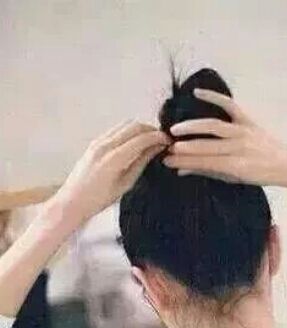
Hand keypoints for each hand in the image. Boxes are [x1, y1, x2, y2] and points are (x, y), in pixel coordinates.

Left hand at [54, 120, 169, 223]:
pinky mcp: (95, 143)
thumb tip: (156, 149)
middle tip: (162, 140)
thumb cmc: (99, 199)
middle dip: (151, 130)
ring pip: (125, 124)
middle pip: (134, 126)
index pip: (142, 138)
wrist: (73, 201)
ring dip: (140, 129)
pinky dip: (129, 132)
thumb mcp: (126, 183)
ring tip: (150, 141)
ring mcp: (98, 142)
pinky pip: (116, 130)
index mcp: (114, 158)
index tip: (168, 141)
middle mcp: (105, 145)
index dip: (158, 137)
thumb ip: (141, 163)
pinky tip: (135, 143)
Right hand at [163, 89, 286, 185]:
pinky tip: (197, 92)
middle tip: (166, 148)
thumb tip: (182, 171)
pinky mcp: (249, 120)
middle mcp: (240, 147)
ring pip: (215, 126)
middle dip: (184, 148)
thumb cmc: (260, 175)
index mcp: (237, 166)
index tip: (166, 160)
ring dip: (193, 127)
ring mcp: (245, 131)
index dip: (184, 162)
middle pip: (207, 147)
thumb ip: (209, 172)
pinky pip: (230, 106)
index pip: (205, 163)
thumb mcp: (234, 179)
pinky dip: (214, 97)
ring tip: (174, 129)